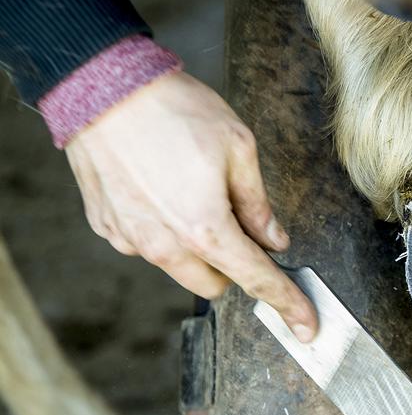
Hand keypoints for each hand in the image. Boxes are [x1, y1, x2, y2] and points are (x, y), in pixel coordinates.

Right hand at [65, 71, 317, 340]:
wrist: (102, 87)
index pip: (256, 279)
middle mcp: (164, 246)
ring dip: (197, 248)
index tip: (306, 327)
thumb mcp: (238, 148)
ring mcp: (130, 240)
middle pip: (215, 284)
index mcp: (205, 229)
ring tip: (193, 191)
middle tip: (237, 217)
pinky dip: (163, 230)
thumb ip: (259, 204)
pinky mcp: (107, 227)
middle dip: (234, 263)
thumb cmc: (175, 111)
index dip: (287, 304)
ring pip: (180, 268)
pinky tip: (161, 188)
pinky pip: (147, 245)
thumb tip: (274, 240)